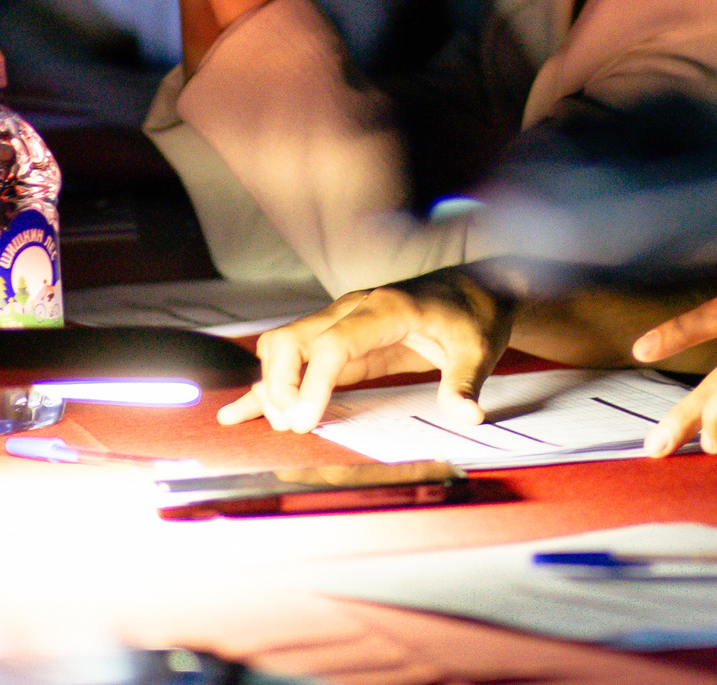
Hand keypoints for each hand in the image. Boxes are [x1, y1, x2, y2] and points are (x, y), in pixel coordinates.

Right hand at [215, 268, 514, 433]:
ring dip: (273, 386)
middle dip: (281, 385)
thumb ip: (466, 382)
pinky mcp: (338, 339)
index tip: (304, 422)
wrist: (477, 290)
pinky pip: (292, 358)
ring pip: (283, 347)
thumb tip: (468, 416)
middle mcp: (355, 309)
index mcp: (388, 308)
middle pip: (293, 340)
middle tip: (297, 427)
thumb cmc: (476, 316)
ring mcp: (342, 321)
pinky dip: (266, 385)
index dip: (313, 382)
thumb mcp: (479, 349)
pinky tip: (236, 413)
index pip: (334, 341)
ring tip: (283, 425)